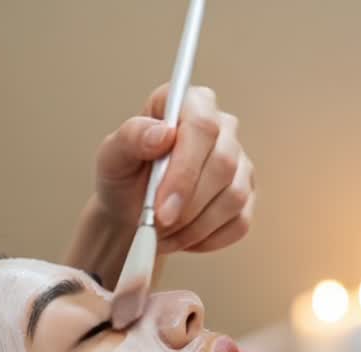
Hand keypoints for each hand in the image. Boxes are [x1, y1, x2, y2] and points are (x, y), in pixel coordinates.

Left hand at [93, 84, 254, 254]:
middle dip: (187, 205)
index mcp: (190, 103)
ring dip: (194, 226)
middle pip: (223, 164)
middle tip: (157, 225)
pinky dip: (206, 238)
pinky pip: (239, 223)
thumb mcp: (112, 156)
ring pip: (233, 197)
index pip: (202, 127)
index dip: (184, 171)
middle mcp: (223, 127)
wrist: (134, 210)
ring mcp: (240, 162)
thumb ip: (131, 138)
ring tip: (163, 233)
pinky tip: (183, 236)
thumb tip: (163, 134)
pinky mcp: (247, 196)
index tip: (161, 207)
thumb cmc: (124, 176)